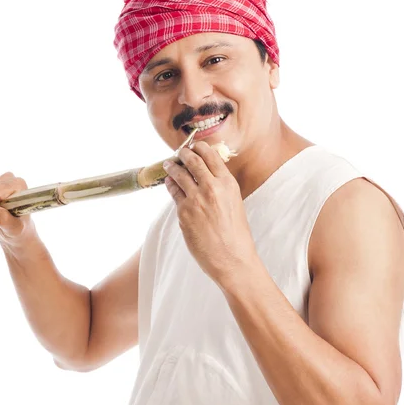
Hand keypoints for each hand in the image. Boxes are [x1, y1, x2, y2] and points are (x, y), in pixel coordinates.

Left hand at [162, 141, 255, 284]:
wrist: (231, 258)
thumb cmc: (235, 234)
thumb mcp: (234, 203)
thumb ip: (221, 187)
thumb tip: (207, 173)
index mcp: (228, 184)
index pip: (210, 155)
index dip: (199, 148)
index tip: (194, 146)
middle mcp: (211, 188)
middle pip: (192, 161)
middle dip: (183, 154)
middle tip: (178, 152)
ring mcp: (195, 200)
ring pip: (178, 174)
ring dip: (172, 167)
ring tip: (168, 164)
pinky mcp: (183, 212)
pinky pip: (173, 193)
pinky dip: (170, 185)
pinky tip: (169, 183)